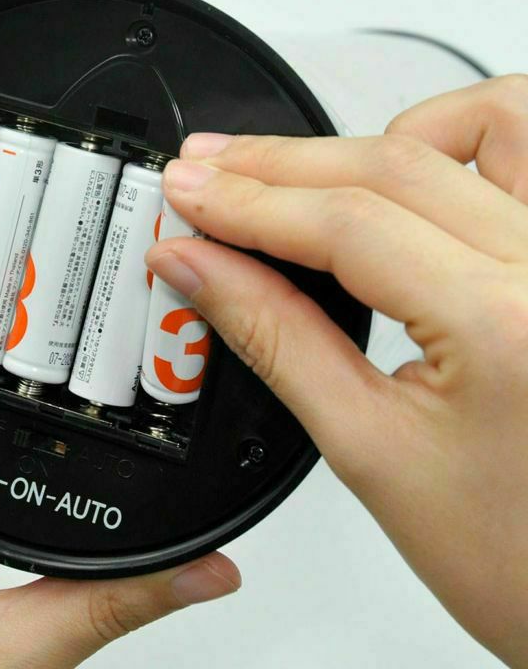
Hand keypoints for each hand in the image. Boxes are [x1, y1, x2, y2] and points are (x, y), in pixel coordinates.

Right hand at [146, 75, 527, 667]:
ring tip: (303, 170)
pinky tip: (406, 170)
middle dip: (279, 165)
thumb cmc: (517, 557)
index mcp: (506, 327)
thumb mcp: (369, 452)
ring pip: (484, 124)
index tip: (188, 194)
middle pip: (393, 165)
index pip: (346, 226)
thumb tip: (197, 270)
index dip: (247, 203)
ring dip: (378, 133)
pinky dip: (461, 137)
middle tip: (207, 169)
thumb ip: (274, 339)